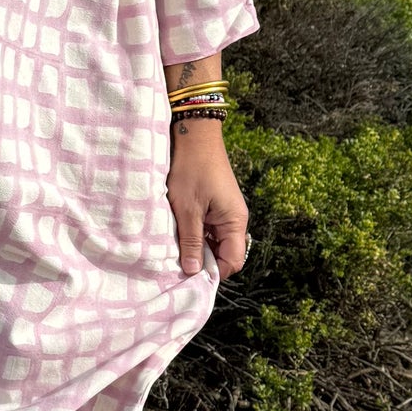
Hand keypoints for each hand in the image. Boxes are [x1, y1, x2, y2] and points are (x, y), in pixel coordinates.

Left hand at [166, 122, 248, 278]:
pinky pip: (208, 229)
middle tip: (177, 261)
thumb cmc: (192, 170)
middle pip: (224, 254)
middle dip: (203, 260)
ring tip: (176, 246)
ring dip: (196, 246)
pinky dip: (195, 233)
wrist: (194, 136)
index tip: (188, 274)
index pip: (232, 262)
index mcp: (235, 222)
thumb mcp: (187, 210)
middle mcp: (235, 220)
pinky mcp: (215, 205)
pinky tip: (178, 231)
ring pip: (214, 242)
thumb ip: (191, 242)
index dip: (212, 272)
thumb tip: (193, 272)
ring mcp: (225, 212)